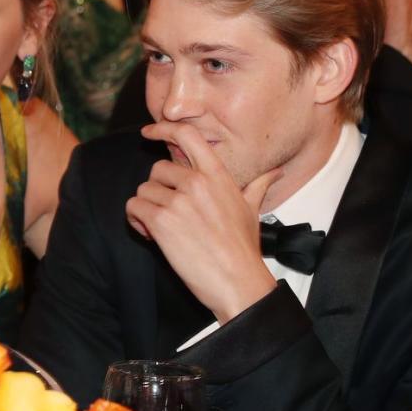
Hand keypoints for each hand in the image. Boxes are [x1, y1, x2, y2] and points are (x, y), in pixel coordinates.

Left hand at [125, 122, 282, 321]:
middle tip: (169, 214)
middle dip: (158, 191)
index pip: (187, 135)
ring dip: (147, 209)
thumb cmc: (244, 248)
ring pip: (143, 191)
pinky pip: (134, 208)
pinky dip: (136, 222)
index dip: (164, 128)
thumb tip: (277, 171)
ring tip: (163, 229)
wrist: (238, 282)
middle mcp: (196, 182)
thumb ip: (259, 185)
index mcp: (217, 175)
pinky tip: (152, 236)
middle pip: (157, 169)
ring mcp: (178, 201)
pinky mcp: (161, 221)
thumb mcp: (252, 209)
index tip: (149, 131)